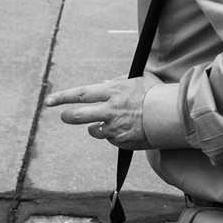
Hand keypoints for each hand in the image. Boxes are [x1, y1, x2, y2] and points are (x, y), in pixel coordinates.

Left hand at [44, 74, 162, 149]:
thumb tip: (103, 84)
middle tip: (64, 116)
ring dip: (98, 127)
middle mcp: (110, 110)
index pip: (80, 94)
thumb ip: (117, 82)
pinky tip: (129, 130)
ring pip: (95, 130)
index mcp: (112, 92)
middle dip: (68, 116)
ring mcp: (115, 127)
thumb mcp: (138, 80)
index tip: (48, 101)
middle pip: (79, 115)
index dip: (62, 97)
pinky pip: (111, 139)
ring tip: (112, 122)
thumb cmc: (157, 95)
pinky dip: (115, 135)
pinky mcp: (121, 142)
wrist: (173, 116)